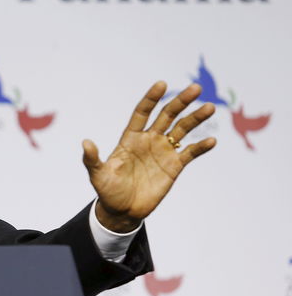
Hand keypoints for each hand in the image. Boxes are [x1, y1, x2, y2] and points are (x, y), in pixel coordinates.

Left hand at [82, 81, 216, 232]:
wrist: (122, 211)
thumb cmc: (108, 191)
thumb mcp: (98, 175)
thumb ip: (92, 159)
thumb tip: (85, 143)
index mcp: (130, 138)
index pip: (142, 113)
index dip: (151, 99)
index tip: (161, 84)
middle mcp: (149, 140)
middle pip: (167, 115)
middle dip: (180, 102)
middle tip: (196, 88)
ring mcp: (163, 152)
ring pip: (182, 130)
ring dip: (196, 119)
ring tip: (210, 108)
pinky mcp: (174, 167)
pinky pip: (190, 153)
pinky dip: (200, 147)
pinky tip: (211, 141)